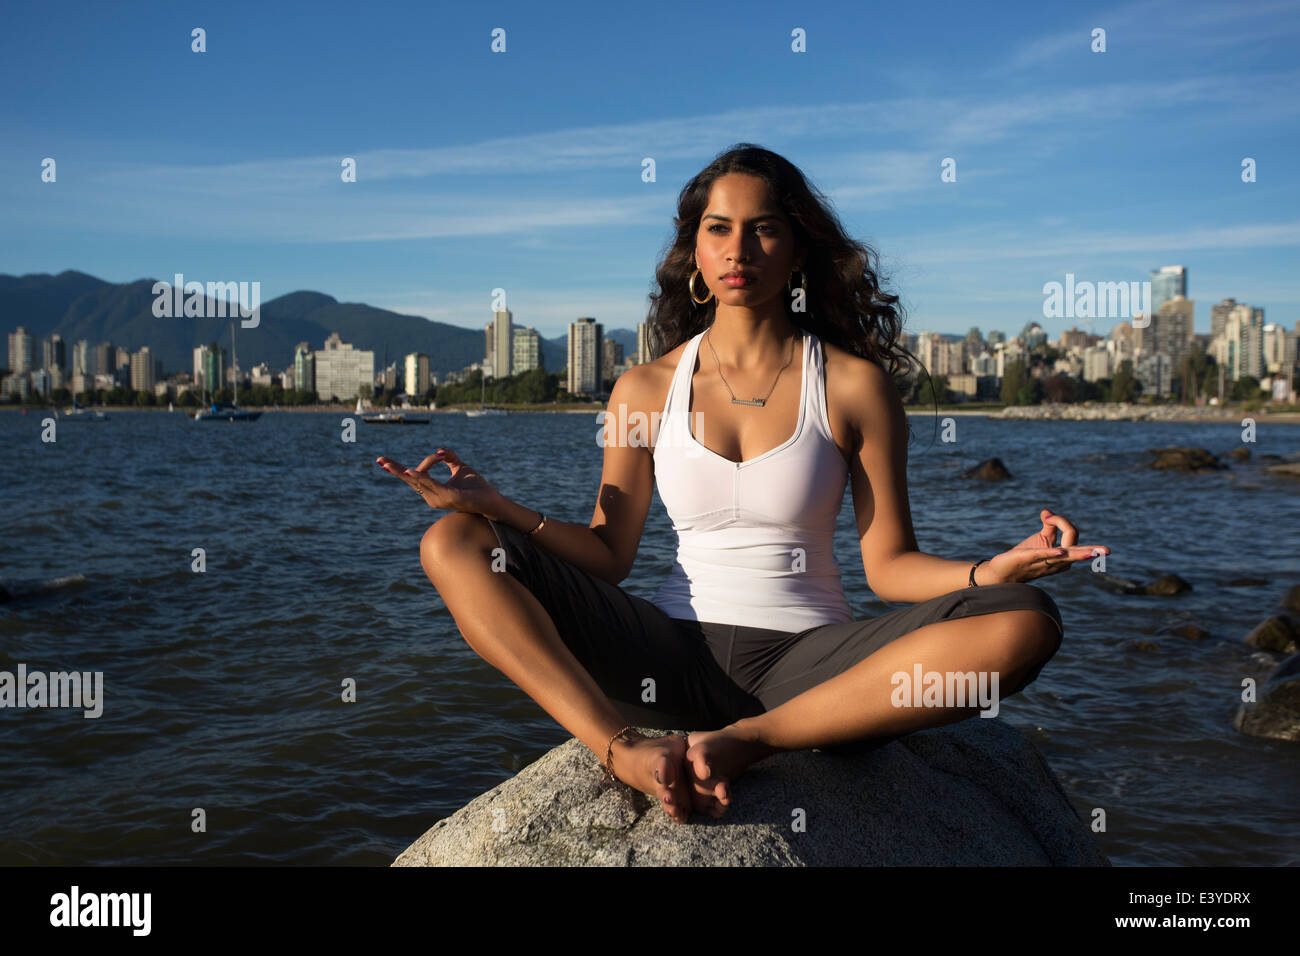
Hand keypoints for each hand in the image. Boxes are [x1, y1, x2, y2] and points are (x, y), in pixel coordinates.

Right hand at [375, 448, 500, 514]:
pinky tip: (410, 471)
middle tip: (379, 460)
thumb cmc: (476, 487)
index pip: (416, 476)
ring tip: (388, 464)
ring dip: (402, 472)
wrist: (491, 500)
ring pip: (417, 481)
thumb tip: (440, 450)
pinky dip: (420, 477)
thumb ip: (450, 457)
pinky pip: (431, 485)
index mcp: (433, 489)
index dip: (419, 463)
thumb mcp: (461, 467)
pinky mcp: (447, 497)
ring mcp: (438, 498)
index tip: (441, 455)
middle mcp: (432, 496)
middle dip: (394, 470)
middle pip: (409, 480)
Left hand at [979, 508, 1109, 583]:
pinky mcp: (1029, 559)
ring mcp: (1045, 562)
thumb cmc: (1025, 555)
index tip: (1046, 516)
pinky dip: (1052, 553)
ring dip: (1078, 554)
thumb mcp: (1041, 539)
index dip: (1061, 520)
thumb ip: (1049, 525)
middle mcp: (1058, 562)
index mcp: (1063, 556)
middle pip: (1077, 551)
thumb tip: (1047, 511)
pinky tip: (1060, 553)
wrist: (1004, 570)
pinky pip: (1044, 556)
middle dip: (1092, 551)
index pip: (1072, 532)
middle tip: (1107, 551)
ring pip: (1065, 557)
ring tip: (1092, 554)